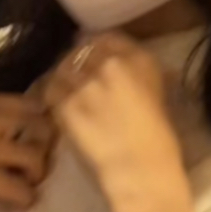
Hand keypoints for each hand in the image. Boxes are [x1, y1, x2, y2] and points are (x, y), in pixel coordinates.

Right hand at [0, 92, 54, 211]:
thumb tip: (5, 126)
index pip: (28, 102)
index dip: (40, 121)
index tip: (39, 136)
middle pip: (41, 127)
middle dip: (45, 147)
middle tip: (36, 163)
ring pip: (35, 159)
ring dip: (36, 174)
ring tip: (28, 184)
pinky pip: (20, 188)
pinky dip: (24, 197)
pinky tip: (18, 202)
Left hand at [44, 33, 191, 211]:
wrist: (142, 173)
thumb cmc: (159, 144)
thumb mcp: (159, 99)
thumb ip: (142, 78)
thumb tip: (132, 71)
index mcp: (139, 60)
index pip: (109, 38)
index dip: (98, 48)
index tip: (95, 58)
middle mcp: (110, 64)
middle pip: (82, 50)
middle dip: (78, 61)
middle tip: (78, 78)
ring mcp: (85, 83)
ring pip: (63, 68)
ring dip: (63, 77)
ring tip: (66, 92)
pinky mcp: (65, 103)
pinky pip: (51, 90)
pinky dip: (52, 95)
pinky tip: (57, 105)